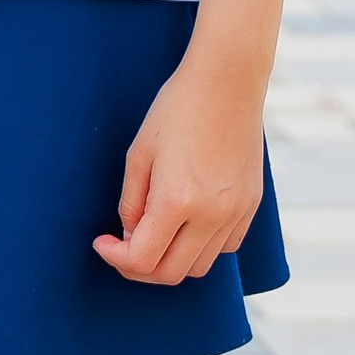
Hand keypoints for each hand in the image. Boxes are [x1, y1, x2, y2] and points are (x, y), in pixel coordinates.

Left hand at [94, 42, 263, 288]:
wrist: (228, 82)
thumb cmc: (177, 109)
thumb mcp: (139, 153)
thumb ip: (132, 201)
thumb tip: (130, 235)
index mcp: (177, 201)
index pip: (142, 259)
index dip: (116, 258)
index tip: (103, 242)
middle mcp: (211, 214)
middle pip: (171, 273)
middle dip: (139, 268)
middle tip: (122, 247)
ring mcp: (236, 212)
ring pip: (200, 266)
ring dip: (171, 260)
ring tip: (153, 234)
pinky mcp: (251, 205)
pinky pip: (225, 247)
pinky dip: (201, 248)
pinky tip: (185, 224)